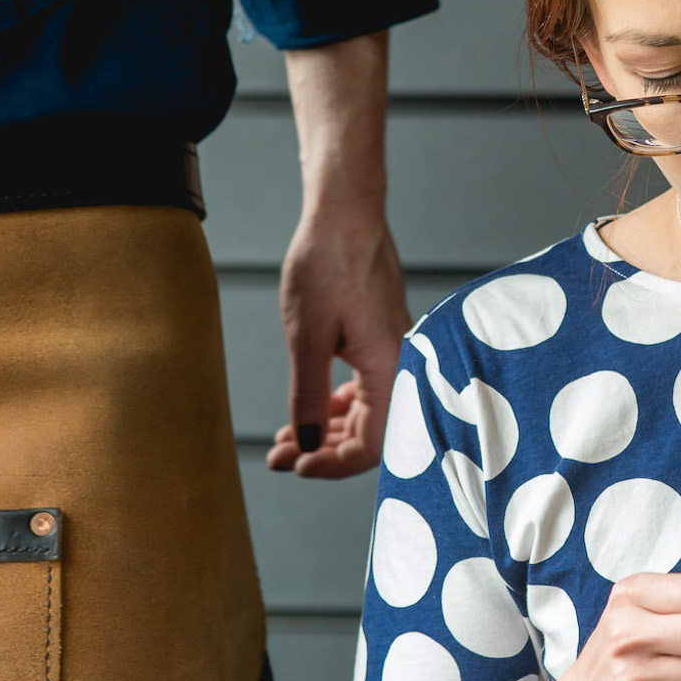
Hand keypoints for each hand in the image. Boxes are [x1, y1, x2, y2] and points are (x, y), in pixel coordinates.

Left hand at [265, 206, 409, 477]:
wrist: (345, 215)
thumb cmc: (327, 265)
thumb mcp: (306, 338)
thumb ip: (307, 397)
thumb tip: (306, 446)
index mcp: (391, 367)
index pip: (373, 444)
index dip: (334, 464)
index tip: (296, 466)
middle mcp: (402, 366)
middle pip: (371, 433)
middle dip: (324, 450)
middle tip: (279, 456)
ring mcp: (393, 354)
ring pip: (366, 414)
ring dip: (326, 430)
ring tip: (285, 437)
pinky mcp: (381, 343)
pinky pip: (365, 390)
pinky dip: (335, 406)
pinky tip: (307, 411)